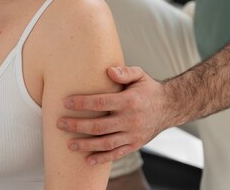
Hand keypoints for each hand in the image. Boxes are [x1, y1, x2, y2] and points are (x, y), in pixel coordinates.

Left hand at [57, 66, 171, 164]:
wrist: (170, 107)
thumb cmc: (148, 89)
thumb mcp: (139, 75)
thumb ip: (124, 72)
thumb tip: (109, 70)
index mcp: (129, 101)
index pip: (100, 103)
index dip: (81, 103)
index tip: (65, 102)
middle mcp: (131, 119)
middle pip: (99, 125)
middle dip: (77, 125)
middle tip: (59, 124)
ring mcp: (133, 134)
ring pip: (105, 142)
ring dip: (85, 144)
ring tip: (68, 144)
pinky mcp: (135, 144)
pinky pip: (116, 153)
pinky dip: (102, 158)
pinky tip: (88, 159)